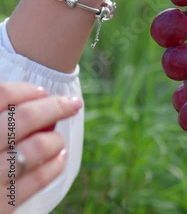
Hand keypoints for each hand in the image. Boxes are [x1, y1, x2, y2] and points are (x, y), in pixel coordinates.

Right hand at [0, 83, 81, 212]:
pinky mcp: (1, 205)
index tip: (42, 92)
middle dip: (56, 107)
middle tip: (73, 104)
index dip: (26, 91)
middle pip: (26, 117)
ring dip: (55, 139)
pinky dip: (55, 165)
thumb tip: (29, 101)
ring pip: (38, 146)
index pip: (2, 95)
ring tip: (57, 140)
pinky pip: (38, 180)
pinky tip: (60, 157)